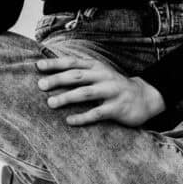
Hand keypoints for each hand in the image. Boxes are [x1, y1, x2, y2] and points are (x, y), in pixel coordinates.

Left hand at [36, 54, 165, 126]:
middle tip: (41, 85)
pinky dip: (82, 117)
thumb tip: (52, 74)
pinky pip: (97, 113)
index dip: (55, 64)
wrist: (144, 96)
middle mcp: (103, 76)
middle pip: (77, 76)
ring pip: (86, 93)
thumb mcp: (100, 73)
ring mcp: (111, 92)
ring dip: (67, 97)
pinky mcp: (117, 108)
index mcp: (97, 66)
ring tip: (50, 103)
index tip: (38, 66)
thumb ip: (80, 72)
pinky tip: (69, 121)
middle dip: (58, 80)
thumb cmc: (114, 85)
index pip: (73, 63)